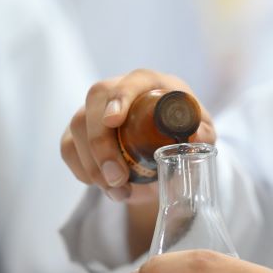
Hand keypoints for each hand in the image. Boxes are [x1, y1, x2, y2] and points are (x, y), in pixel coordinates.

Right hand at [60, 69, 215, 203]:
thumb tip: (197, 139)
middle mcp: (118, 89)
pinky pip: (68, 147)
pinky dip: (83, 171)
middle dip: (101, 144)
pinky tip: (105, 187)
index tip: (114, 120)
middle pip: (95, 102)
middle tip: (118, 178)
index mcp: (150, 83)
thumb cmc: (185, 131)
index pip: (131, 81)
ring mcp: (94, 109)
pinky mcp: (79, 130)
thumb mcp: (201, 132)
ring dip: (93, 165)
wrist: (165, 144)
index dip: (120, 97)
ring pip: (77, 127)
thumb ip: (203, 135)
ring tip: (119, 191)